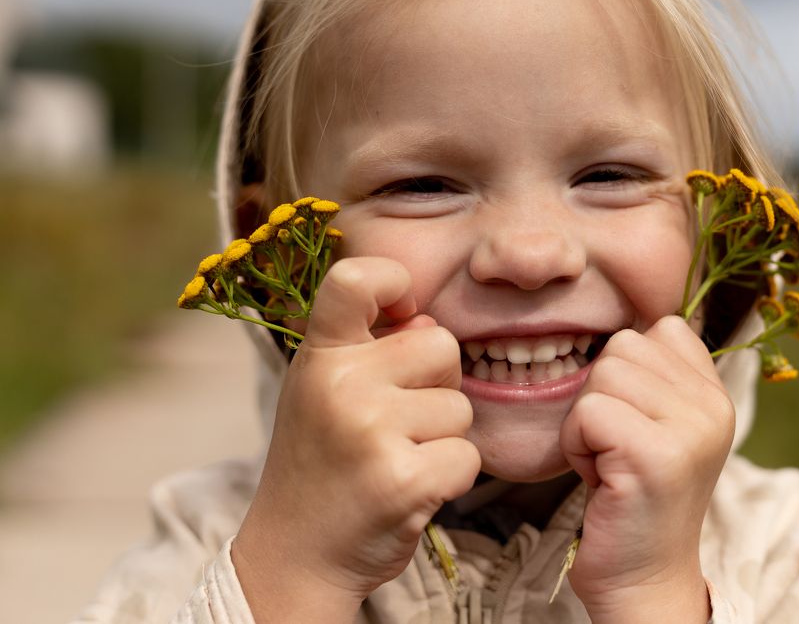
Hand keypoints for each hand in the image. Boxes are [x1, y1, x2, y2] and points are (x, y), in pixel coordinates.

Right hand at [232, 257, 480, 621]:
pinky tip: (411, 490)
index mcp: (320, 355)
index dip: (394, 280)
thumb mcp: (326, 389)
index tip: (402, 308)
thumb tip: (427, 317)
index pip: (355, 278)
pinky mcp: (403, 479)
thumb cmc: (323, 463)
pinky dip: (451, 477)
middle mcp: (340, 384)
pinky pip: (468, 456)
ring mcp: (370, 430)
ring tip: (396, 460)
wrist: (296, 554)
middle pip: (441, 344)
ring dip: (443, 438)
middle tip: (396, 423)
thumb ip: (372, 347)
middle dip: (437, 383)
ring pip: (461, 407)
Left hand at [560, 316, 734, 622]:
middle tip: (617, 449)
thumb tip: (628, 326)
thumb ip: (657, 375)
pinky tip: (601, 479)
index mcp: (716, 394)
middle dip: (600, 397)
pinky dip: (577, 446)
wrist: (643, 577)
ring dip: (587, 423)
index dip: (626, 372)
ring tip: (611, 463)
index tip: (635, 423)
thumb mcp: (661, 425)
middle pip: (622, 347)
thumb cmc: (634, 497)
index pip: (659, 328)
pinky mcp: (655, 455)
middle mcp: (713, 406)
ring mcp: (689, 430)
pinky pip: (587, 412)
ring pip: (602, 375)